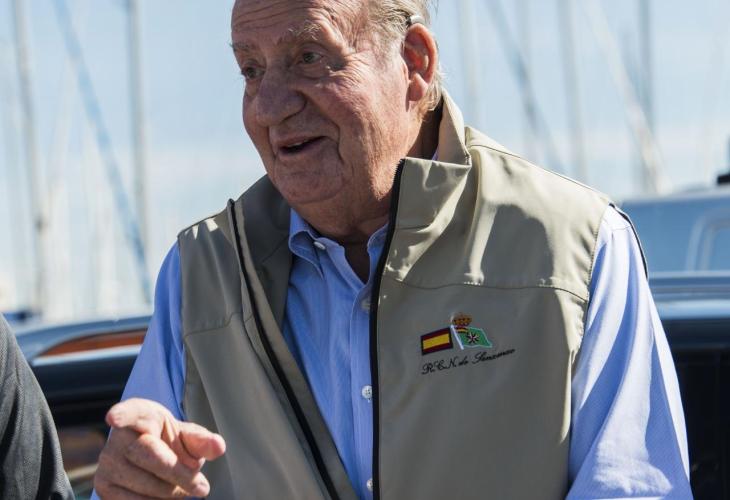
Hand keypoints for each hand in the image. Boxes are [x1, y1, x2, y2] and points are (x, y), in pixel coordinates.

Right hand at [94, 398, 225, 498]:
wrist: (150, 454)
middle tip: (203, 487)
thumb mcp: (187, 436)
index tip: (114, 418)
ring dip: (171, 493)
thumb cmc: (170, 440)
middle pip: (149, 457)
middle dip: (179, 475)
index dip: (121, 415)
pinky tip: (168, 497)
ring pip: (143, 485)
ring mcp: (107, 463)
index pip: (128, 413)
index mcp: (139, 414)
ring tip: (185, 489)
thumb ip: (203, 441)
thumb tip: (218, 446)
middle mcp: (118, 437)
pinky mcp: (103, 487)